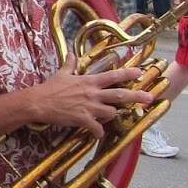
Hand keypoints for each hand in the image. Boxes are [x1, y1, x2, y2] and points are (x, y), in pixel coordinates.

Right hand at [32, 58, 152, 133]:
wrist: (38, 102)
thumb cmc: (49, 88)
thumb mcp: (61, 73)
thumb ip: (69, 64)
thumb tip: (70, 54)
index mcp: (89, 81)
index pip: (113, 76)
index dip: (128, 73)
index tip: (140, 72)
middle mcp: (93, 93)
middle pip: (120, 95)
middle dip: (137, 96)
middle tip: (149, 98)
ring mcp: (89, 107)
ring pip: (111, 113)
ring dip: (111, 116)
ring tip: (106, 117)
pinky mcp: (83, 119)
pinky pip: (97, 129)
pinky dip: (98, 132)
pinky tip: (96, 134)